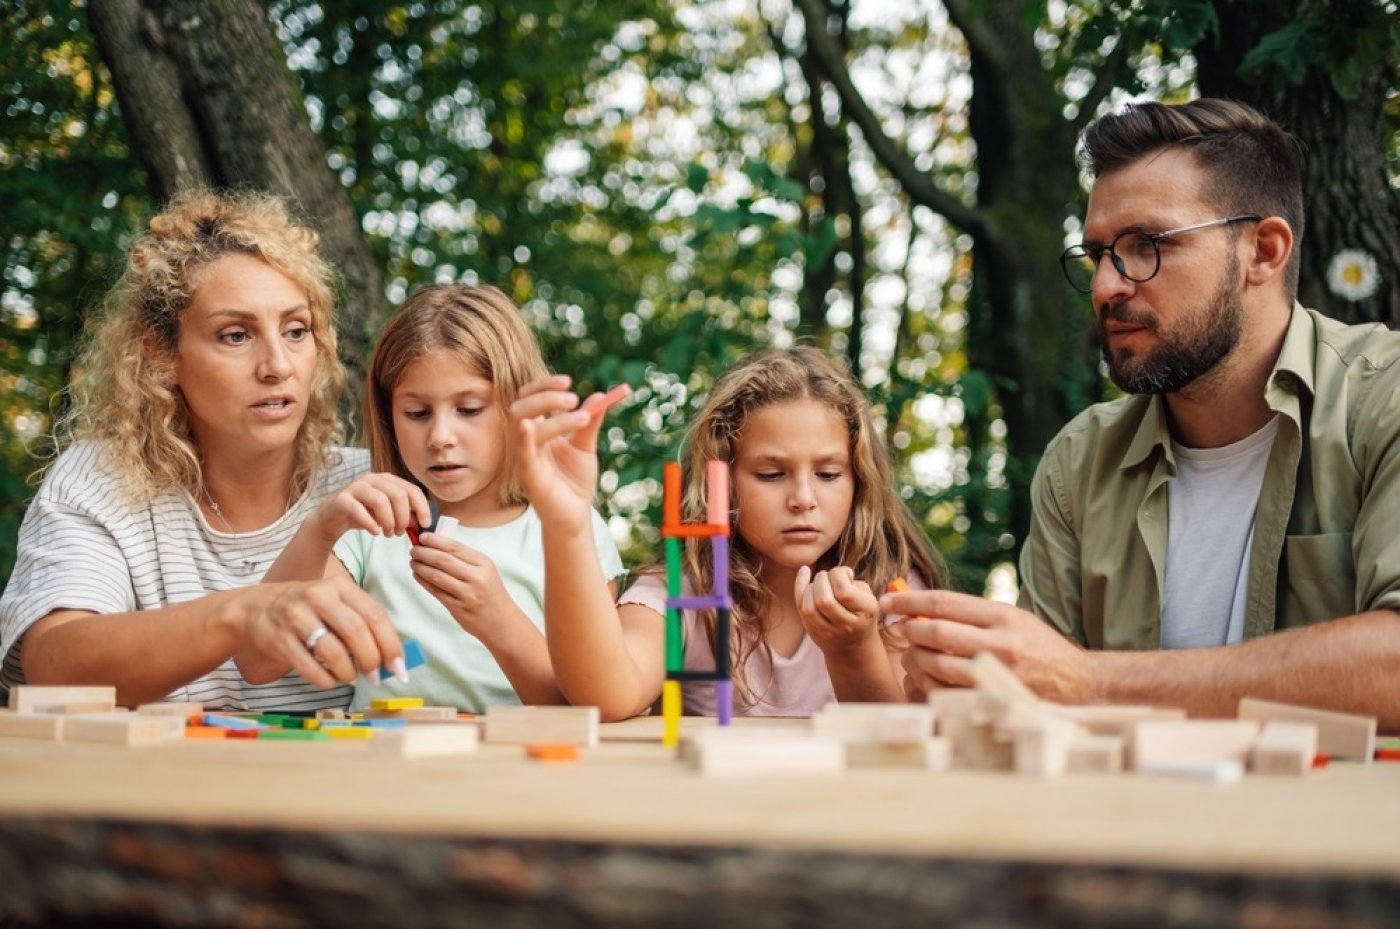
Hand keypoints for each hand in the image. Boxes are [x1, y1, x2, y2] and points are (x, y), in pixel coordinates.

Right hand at [235, 576, 405, 687]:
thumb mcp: (336, 604)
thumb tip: (394, 659)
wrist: (255, 608)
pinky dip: (325, 680)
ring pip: (333, 651)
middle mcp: (318, 596)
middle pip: (356, 631)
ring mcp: (296, 617)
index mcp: (340, 586)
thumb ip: (363, 624)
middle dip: (372, 660)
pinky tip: (330, 680)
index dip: (391, 644)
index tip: (399, 668)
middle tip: (376, 677)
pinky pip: (310, 667)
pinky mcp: (279, 639)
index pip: (375, 615)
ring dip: (348, 672)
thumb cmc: (308, 609)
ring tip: (350, 676)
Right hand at [307, 472, 432, 544]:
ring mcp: (356, 487)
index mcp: (388, 480)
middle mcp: (373, 479)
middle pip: (398, 495)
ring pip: (380, 500)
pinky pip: (359, 509)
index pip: (412, 489)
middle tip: (400, 532)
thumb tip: (422, 522)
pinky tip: (375, 532)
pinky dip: (370, 523)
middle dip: (403, 517)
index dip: (422, 507)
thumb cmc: (363, 515)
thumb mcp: (388, 515)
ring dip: (388, 521)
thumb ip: (405, 515)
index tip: (426, 524)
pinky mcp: (342, 499)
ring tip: (388, 533)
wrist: (332, 519)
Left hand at [410, 533, 518, 640]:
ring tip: (413, 561)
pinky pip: (436, 591)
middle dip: (424, 552)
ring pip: (436, 576)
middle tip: (414, 549)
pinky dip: (423, 581)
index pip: (455, 547)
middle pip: (443, 560)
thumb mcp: (485, 571)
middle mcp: (477, 577)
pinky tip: (418, 575)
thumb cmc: (490, 593)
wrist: (502, 622)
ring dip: (421, 567)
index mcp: (484, 564)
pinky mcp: (458, 608)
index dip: (436, 540)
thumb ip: (464, 559)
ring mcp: (468, 594)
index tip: (423, 536)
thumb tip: (436, 545)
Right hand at [511, 375, 630, 535]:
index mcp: (537, 431)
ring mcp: (524, 458)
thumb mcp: (585, 446)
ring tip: (583, 417)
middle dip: (546, 397)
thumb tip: (600, 395)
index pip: (529, 397)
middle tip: (573, 398)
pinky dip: (523, 439)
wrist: (576, 515)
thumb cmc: (575, 481)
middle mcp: (525, 441)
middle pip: (522, 406)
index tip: (568, 381)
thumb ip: (591, 420)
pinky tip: (528, 426)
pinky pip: (522, 454)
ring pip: (524, 425)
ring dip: (553, 417)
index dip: (544, 385)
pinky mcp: (528, 477)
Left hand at [794, 565, 880, 654]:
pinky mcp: (813, 631)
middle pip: (824, 600)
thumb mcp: (866, 595)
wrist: (853, 646)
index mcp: (865, 612)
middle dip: (822, 579)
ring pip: (809, 607)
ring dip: (811, 586)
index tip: (846, 574)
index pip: (844, 591)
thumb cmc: (860, 611)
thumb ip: (852, 581)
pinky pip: (800, 608)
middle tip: (829, 576)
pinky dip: (799, 586)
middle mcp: (847, 625)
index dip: (839, 575)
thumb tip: (834, 573)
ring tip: (820, 581)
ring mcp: (828, 631)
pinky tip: (804, 572)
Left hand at [881, 589, 1092, 703]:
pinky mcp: (991, 702)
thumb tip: (921, 607)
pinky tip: (925, 680)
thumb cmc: (1039, 648)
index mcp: (1002, 616)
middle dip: (908, 631)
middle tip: (900, 631)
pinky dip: (926, 685)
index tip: (888, 601)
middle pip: (934, 632)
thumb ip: (971, 614)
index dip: (908, 602)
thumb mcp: (1012, 619)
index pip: (942, 603)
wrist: (1079, 685)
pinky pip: (944, 694)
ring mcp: (996, 676)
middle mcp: (1000, 644)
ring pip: (935, 665)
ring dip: (914, 660)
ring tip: (913, 657)